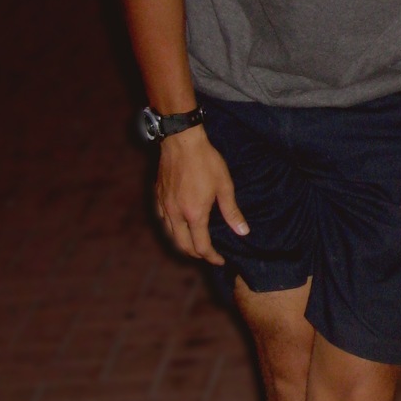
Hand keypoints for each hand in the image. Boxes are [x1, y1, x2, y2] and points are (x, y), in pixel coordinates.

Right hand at [155, 126, 247, 264]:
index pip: (201, 246)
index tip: (220, 260)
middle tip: (208, 254)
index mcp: (194, 214)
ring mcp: (164, 206)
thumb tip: (243, 231)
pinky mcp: (158, 196)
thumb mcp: (224, 186)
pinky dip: (172, 228)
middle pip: (182, 245)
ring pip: (170, 234)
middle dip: (196, 254)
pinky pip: (163, 220)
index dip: (211, 257)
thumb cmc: (206, 161)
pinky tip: (179, 224)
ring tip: (195, 242)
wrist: (182, 141)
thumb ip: (232, 212)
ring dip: (183, 243)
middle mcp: (176, 214)